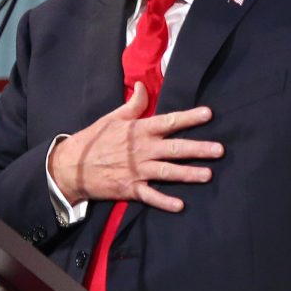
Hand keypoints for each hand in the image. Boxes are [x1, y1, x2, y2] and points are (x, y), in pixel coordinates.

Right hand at [48, 82, 223, 211]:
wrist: (70, 167)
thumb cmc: (94, 139)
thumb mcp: (113, 117)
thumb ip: (134, 104)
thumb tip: (143, 85)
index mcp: (139, 130)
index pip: (169, 121)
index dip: (189, 118)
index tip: (209, 114)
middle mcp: (142, 150)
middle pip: (175, 148)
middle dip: (199, 149)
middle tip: (219, 150)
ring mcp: (137, 170)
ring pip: (168, 172)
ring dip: (188, 174)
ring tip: (208, 175)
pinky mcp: (129, 189)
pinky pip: (150, 196)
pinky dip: (164, 201)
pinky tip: (180, 205)